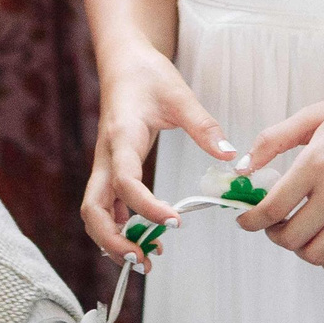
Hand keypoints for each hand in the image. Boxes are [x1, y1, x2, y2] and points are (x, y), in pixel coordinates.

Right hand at [80, 48, 231, 270]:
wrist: (124, 62)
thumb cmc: (148, 75)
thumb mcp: (179, 95)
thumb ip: (203, 126)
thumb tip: (230, 155)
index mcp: (121, 138)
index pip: (124, 181)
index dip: (145, 207)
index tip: (174, 222)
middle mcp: (105, 157)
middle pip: (92, 209)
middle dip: (112, 240)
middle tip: (144, 260)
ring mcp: (104, 166)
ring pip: (94, 213)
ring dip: (112, 240)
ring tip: (145, 260)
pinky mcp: (110, 170)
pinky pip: (105, 207)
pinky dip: (118, 228)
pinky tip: (143, 241)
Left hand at [235, 84, 323, 272]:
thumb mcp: (313, 115)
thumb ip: (273, 139)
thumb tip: (244, 167)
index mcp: (316, 163)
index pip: (271, 209)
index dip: (250, 221)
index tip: (245, 220)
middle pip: (290, 237)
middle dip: (273, 234)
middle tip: (273, 223)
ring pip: (316, 253)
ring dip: (299, 249)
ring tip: (300, 232)